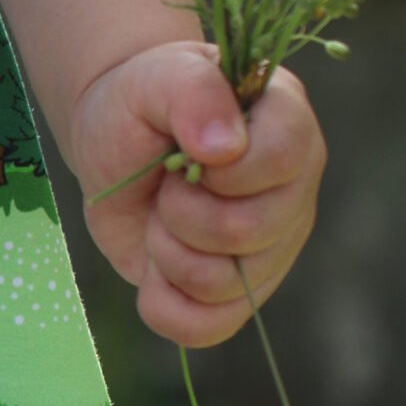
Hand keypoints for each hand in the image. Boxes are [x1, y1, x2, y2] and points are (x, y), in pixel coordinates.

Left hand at [69, 41, 323, 347]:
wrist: (112, 142)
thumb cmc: (139, 103)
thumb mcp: (156, 78)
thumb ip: (194, 93)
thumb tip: (224, 148)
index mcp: (288, 123)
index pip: (283, 159)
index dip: (221, 168)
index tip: (185, 151)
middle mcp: (293, 189)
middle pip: (248, 231)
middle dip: (180, 210)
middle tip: (166, 184)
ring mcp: (272, 246)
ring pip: (223, 283)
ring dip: (166, 250)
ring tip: (162, 214)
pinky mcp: (238, 292)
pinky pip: (206, 327)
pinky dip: (164, 302)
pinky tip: (155, 264)